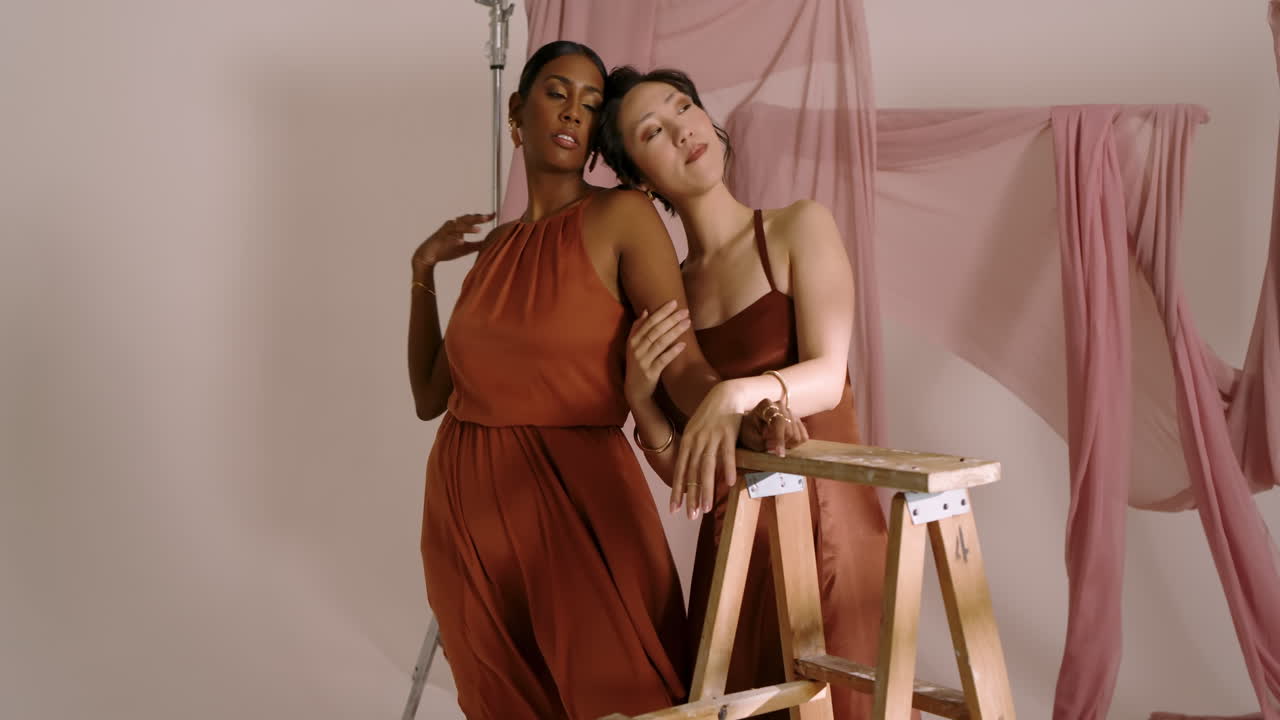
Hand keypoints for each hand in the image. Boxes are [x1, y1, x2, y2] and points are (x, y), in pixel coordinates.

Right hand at [412, 213, 494, 272]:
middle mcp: (452, 226)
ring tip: (479, 230)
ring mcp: (444, 232)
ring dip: (468, 228)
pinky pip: (447, 238)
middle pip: (465, 219)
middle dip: (477, 218)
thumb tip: (491, 243)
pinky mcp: (438, 239)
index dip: (483, 217)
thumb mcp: (465, 248)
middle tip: (488, 217)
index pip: (472, 219)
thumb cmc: (446, 250)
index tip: (494, 214)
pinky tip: (461, 241)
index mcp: (459, 226)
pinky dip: (454, 239)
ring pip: (457, 227)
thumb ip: (477, 245)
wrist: (428, 256)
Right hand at [625, 300, 690, 404]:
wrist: (635, 390)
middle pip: (655, 331)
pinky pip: (662, 360)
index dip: (661, 312)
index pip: (648, 322)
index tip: (674, 302)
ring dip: (674, 331)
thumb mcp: (634, 346)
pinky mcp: (650, 373)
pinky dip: (672, 351)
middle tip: (685, 311)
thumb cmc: (638, 364)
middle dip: (670, 319)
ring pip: (659, 343)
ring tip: (687, 323)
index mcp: (632, 340)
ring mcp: (643, 361)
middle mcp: (636, 349)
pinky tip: (683, 344)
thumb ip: (638, 328)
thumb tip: (645, 311)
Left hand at [671, 382, 742, 519]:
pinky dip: (727, 468)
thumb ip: (693, 450)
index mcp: (688, 442)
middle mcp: (697, 441)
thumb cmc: (710, 415)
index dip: (677, 490)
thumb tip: (690, 471)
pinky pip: (727, 454)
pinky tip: (727, 483)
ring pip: (707, 468)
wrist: (726, 394)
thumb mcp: (696, 431)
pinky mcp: (728, 433)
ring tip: (705, 508)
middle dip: (690, 496)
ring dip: (706, 489)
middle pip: (692, 473)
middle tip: (690, 516)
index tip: (674, 509)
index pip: (680, 470)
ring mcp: (712, 437)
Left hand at [739, 399, 808, 455]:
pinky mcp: (797, 421)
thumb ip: (762, 444)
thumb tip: (776, 448)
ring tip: (775, 444)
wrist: (750, 427)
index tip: (779, 453)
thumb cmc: (748, 432)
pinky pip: (804, 437)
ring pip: (798, 435)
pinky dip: (795, 444)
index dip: (780, 438)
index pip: (779, 421)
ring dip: (787, 445)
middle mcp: (780, 405)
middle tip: (771, 448)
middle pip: (790, 430)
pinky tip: (784, 442)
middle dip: (782, 443)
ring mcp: (790, 412)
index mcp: (766, 405)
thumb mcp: (749, 439)